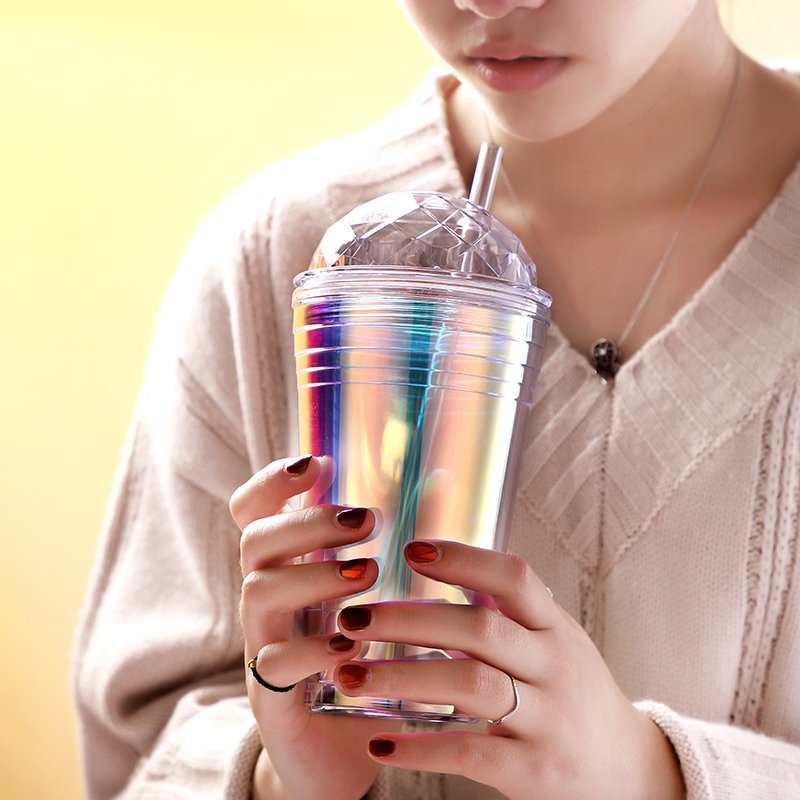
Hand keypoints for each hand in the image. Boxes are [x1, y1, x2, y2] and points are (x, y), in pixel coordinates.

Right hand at [230, 456, 400, 799]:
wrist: (342, 754)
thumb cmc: (366, 665)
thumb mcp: (374, 603)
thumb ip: (394, 551)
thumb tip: (440, 484)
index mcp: (291, 569)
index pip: (255, 511)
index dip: (273, 480)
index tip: (316, 462)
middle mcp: (269, 600)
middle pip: (256, 540)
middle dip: (308, 521)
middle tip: (365, 521)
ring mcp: (263, 645)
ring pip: (258, 591)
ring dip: (314, 575)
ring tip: (367, 573)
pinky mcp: (270, 696)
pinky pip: (274, 662)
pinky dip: (313, 648)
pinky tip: (350, 647)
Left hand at [329, 540, 686, 799]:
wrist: (628, 769)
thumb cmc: (574, 694)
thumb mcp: (554, 642)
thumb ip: (509, 612)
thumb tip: (444, 566)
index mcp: (555, 627)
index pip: (514, 578)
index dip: (463, 558)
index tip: (410, 549)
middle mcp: (555, 666)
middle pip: (479, 629)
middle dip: (410, 620)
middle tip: (354, 618)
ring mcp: (549, 719)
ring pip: (471, 687)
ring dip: (402, 679)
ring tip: (351, 678)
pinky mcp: (536, 770)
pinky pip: (472, 753)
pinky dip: (421, 747)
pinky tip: (380, 742)